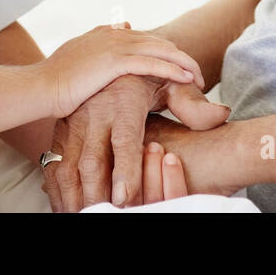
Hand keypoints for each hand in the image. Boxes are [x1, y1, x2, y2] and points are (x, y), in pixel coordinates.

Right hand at [36, 24, 204, 119]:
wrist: (40, 87)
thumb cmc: (55, 81)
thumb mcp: (78, 58)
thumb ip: (96, 48)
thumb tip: (116, 33)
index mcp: (106, 34)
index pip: (146, 39)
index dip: (165, 52)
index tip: (178, 67)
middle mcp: (114, 35)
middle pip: (159, 41)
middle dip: (181, 57)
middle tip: (196, 75)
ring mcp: (116, 46)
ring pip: (162, 50)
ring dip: (184, 63)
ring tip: (200, 79)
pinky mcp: (117, 61)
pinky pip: (154, 63)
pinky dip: (173, 70)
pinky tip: (187, 79)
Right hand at [41, 74, 230, 210]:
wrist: (109, 57)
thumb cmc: (144, 76)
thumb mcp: (170, 83)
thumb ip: (193, 104)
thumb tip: (220, 115)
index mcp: (124, 103)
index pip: (125, 142)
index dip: (125, 171)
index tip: (124, 198)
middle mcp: (96, 113)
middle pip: (92, 160)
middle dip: (96, 194)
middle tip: (105, 215)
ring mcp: (75, 122)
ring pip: (68, 165)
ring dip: (74, 196)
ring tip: (83, 216)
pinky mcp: (61, 130)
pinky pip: (55, 164)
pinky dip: (57, 189)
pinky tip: (66, 205)